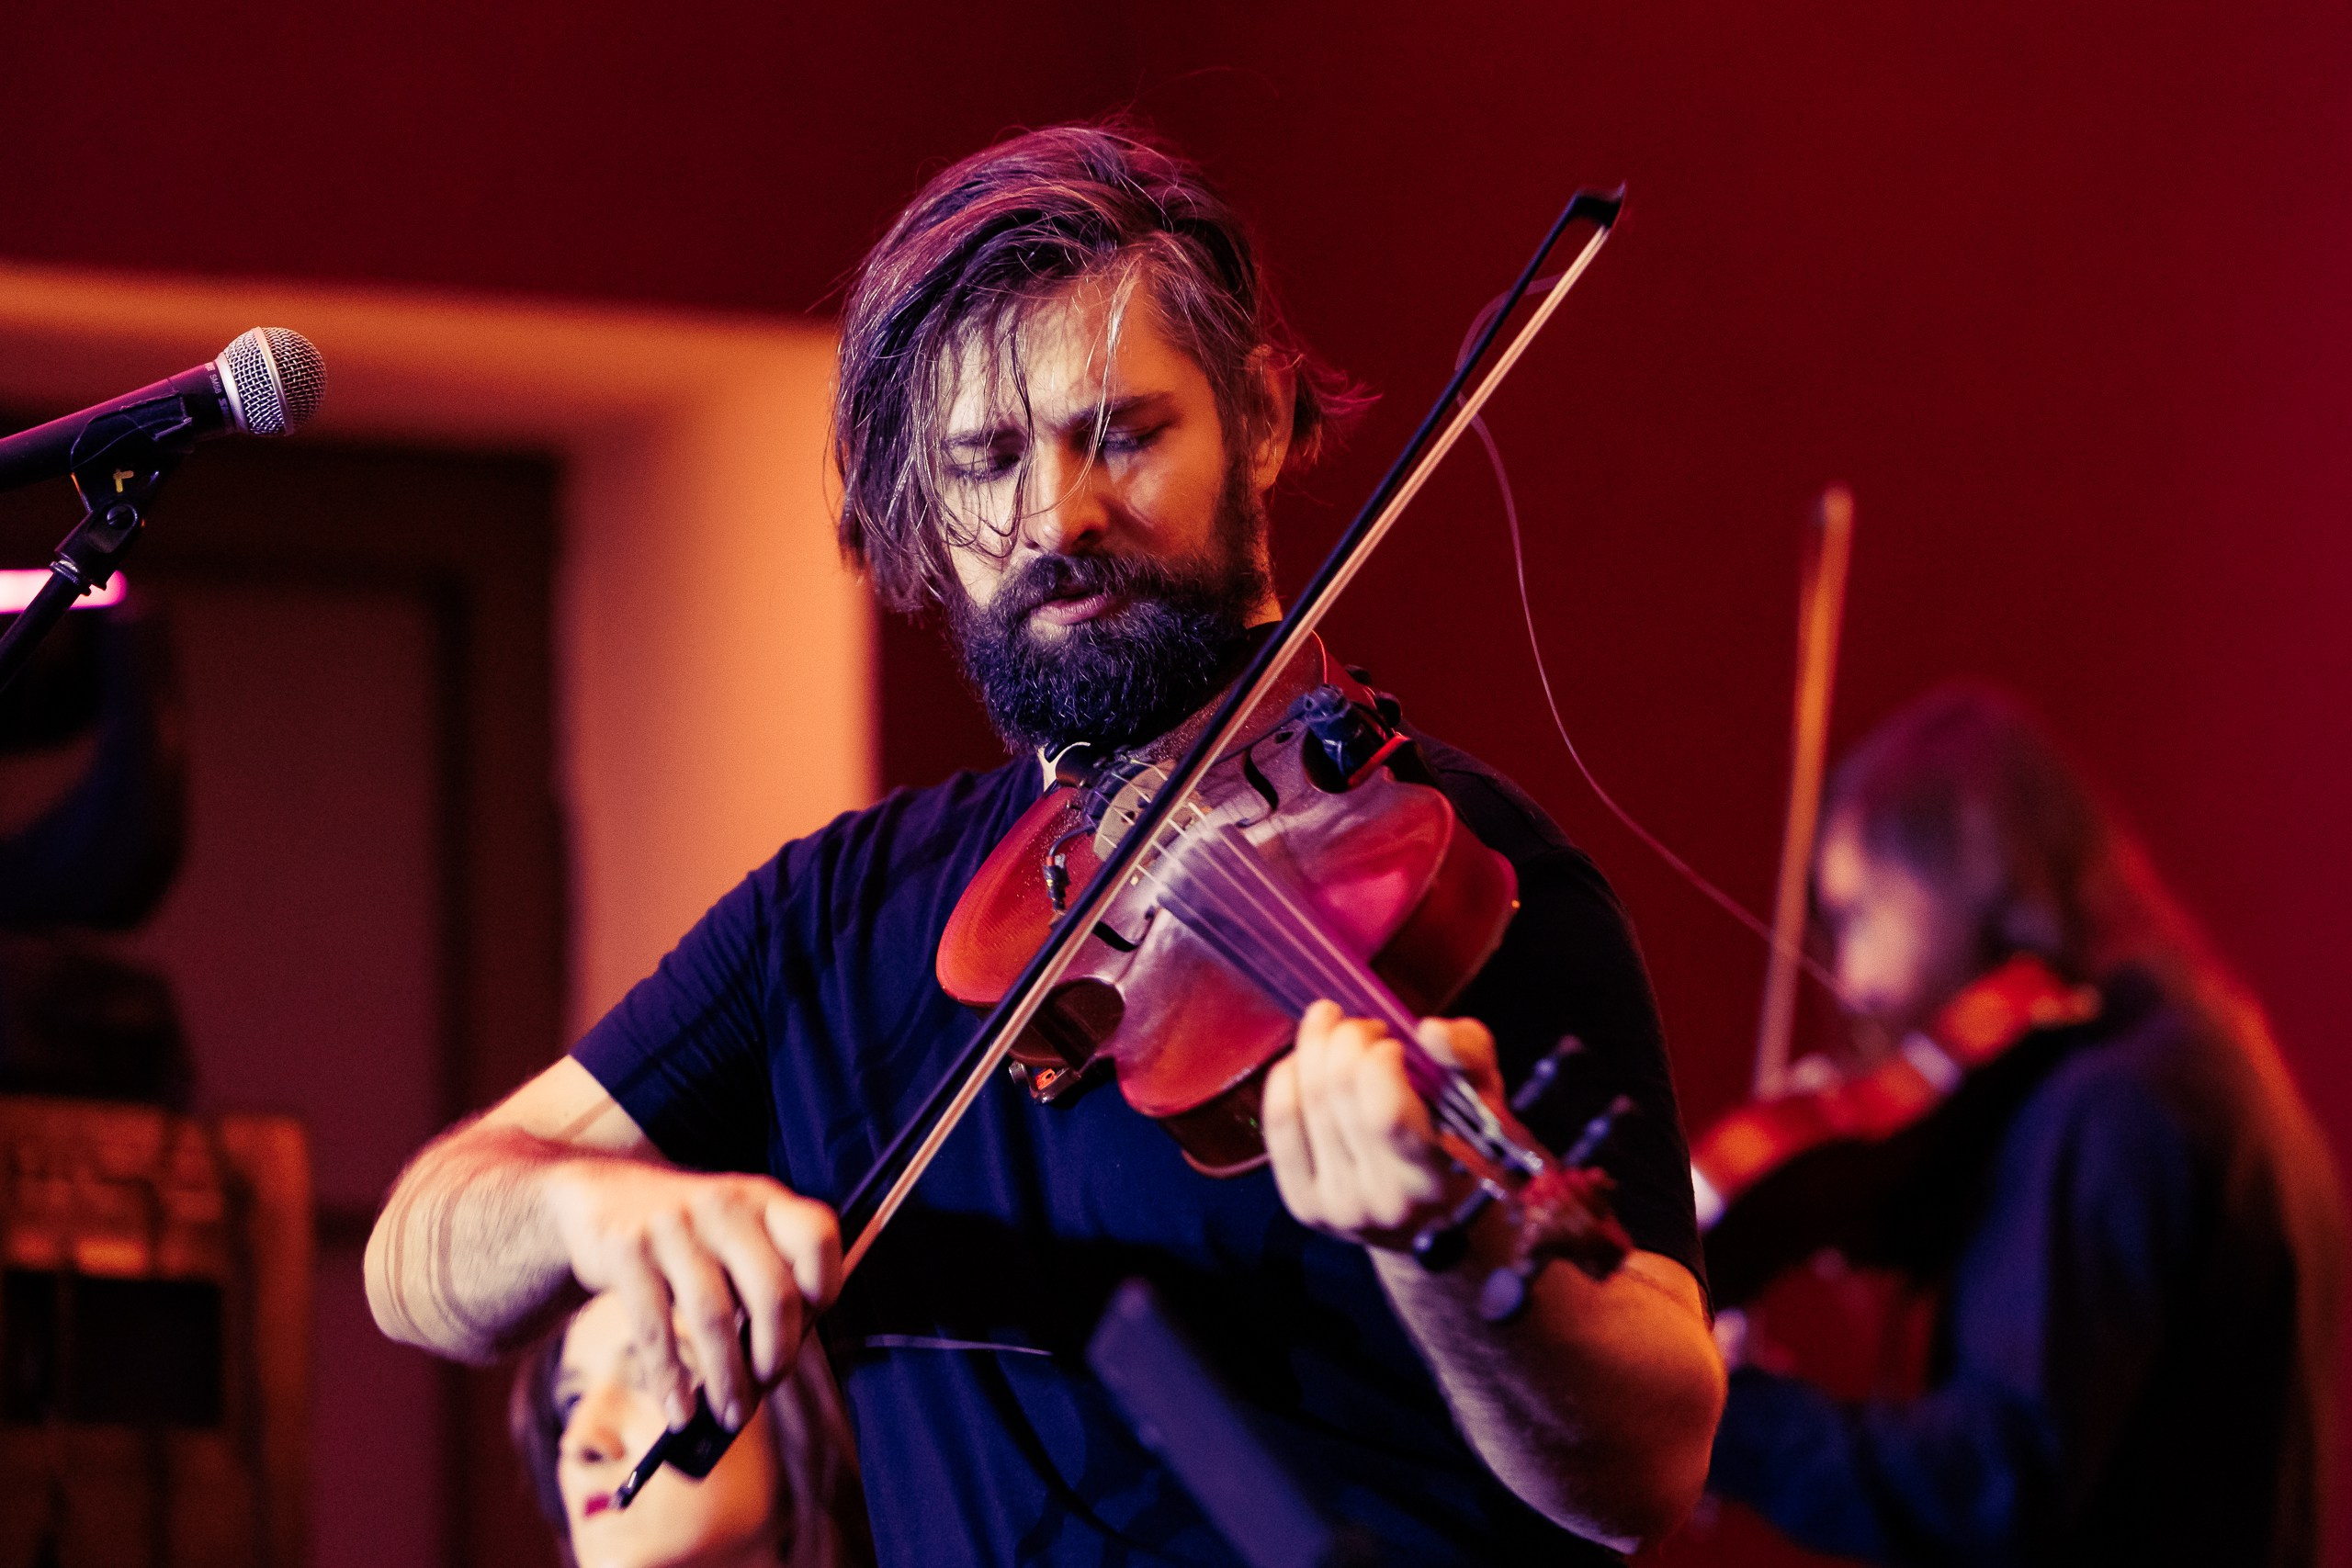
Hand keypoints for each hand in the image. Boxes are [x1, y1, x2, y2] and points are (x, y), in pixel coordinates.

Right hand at [543, 1159, 839, 1431]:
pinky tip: (680, 1410)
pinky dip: (671, 1380)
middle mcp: (726, 1206)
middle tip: (766, 1388)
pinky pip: (655, 1329)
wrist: (605, 1194)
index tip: (806, 1331)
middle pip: (773, 1292)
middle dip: (776, 1356)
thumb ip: (768, 1278)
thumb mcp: (739, 1231)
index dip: (824, 1291)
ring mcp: (675, 1226)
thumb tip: (779, 1365)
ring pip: (714, 1318)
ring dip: (727, 1379)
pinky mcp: (628, 1251)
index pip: (817, 1238)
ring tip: (730, 1412)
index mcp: (766, 1200)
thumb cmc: (691, 1233)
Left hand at [1261, 1001, 1502, 1247]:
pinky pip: (1278, 1122)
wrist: (1430, 1224)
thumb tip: (1429, 1031)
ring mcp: (1333, 1206)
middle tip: (1363, 1027)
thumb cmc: (1461, 1148)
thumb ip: (1469, 1054)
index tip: (1393, 1043)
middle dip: (1345, 1038)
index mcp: (1430, 1181)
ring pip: (1303, 1100)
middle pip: (1336, 1093)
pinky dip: (1287, 1076)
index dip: (1379, 1057)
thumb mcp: (1483, 1097)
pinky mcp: (1302, 1202)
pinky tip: (1304, 1059)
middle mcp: (1378, 1202)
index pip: (1384, 1114)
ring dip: (1315, 1046)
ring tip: (1334, 1030)